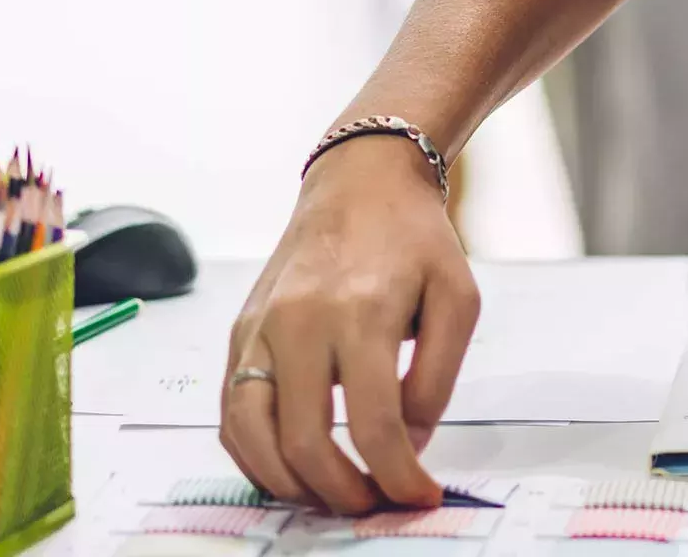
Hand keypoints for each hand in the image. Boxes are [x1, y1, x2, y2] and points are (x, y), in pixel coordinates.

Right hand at [220, 135, 479, 512]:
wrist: (358, 183)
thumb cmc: (413, 239)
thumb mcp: (458, 299)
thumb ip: (438, 377)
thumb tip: (409, 442)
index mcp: (361, 312)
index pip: (373, 423)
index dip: (398, 475)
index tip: (420, 496)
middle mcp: (298, 322)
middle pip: (304, 441)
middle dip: (343, 491)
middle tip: (375, 504)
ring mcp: (259, 328)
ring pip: (251, 436)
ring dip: (290, 485)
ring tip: (333, 496)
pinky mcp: (239, 332)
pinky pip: (230, 412)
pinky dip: (253, 455)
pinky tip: (290, 469)